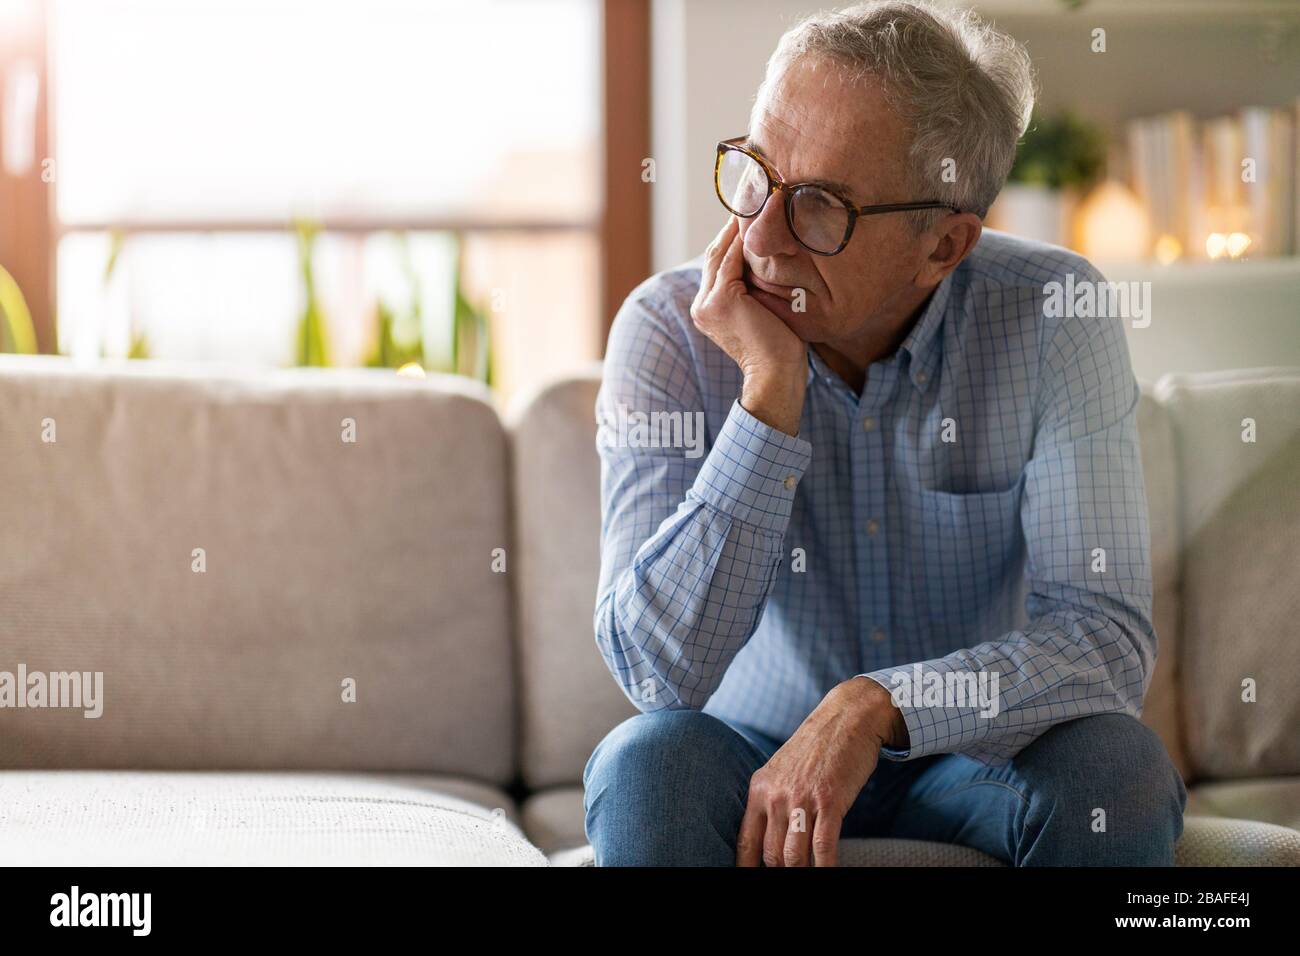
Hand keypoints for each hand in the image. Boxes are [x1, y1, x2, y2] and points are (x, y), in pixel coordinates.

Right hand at [690, 217, 806, 435]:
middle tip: (754, 194)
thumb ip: (760, 288)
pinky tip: (759, 218)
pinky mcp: (720, 301)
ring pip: (722, 252)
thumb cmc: (782, 350)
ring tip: (757, 198)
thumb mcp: (767, 312)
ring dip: (738, 224)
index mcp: (708, 308)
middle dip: (733, 223)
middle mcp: (701, 304)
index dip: (733, 235)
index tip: (752, 211)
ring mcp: (707, 303)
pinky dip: (745, 237)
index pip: (720, 262)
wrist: (777, 377)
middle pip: (717, 252)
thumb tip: (777, 259)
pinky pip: (732, 259)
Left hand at [736, 677, 904, 866]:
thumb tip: (768, 837)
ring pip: (794, 856)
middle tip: (792, 874)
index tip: (751, 878)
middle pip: (771, 854)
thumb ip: (772, 800)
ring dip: (802, 871)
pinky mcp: (830, 801)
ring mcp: (802, 799)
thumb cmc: (816, 748)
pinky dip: (825, 867)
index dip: (746, 867)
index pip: (746, 841)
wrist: (846, 718)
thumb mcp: (781, 770)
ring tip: (808, 874)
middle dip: (781, 871)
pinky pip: (823, 847)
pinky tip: (828, 872)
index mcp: (760, 789)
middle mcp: (776, 796)